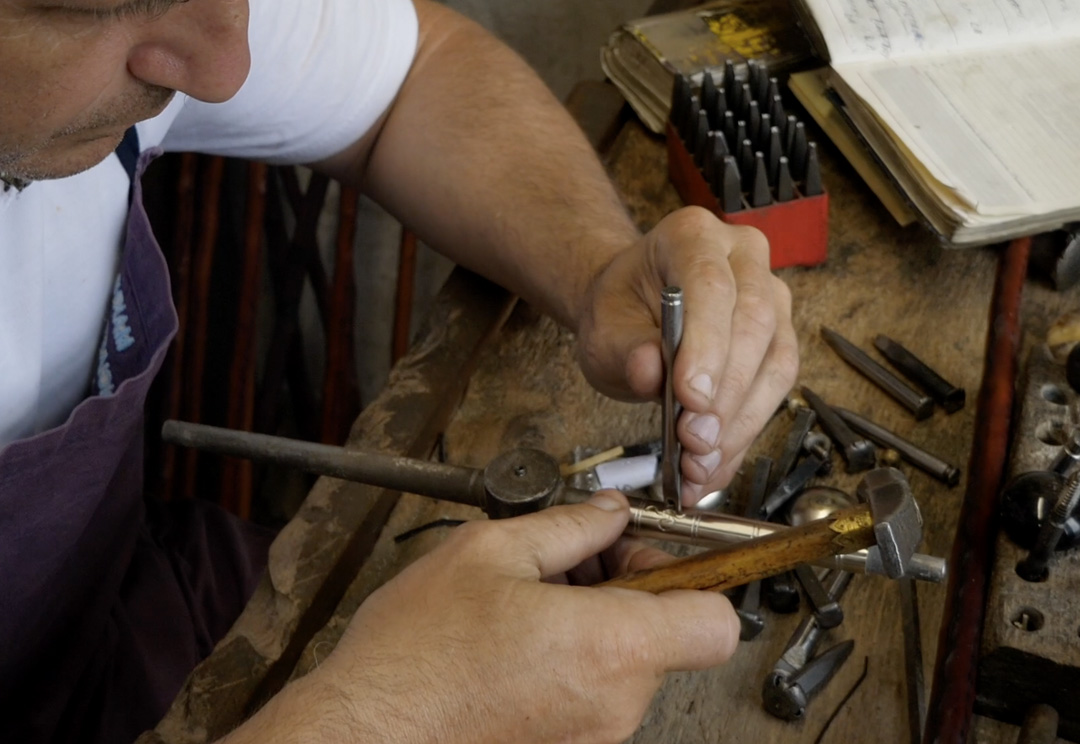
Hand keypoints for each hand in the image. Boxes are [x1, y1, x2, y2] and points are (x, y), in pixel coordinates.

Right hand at [317, 493, 738, 743]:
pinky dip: (572, 661)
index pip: (716, 624)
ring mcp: (592, 741)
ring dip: (594, 623)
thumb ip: (567, 526)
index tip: (654, 554)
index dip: (697, 579)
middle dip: (626, 587)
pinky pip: (594, 697)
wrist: (363, 735)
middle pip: (665, 636)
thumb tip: (610, 513)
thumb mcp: (490, 551)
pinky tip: (516, 641)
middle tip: (572, 561)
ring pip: (626, 665)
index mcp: (609, 646)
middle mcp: (615, 706)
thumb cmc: (417, 653)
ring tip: (529, 601)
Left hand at [576, 206, 797, 505]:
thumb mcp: (603, 327)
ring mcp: (770, 294)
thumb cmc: (620, 309)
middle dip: (726, 392)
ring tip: (701, 464)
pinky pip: (776, 388)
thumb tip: (650, 372)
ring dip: (740, 422)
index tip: (690, 397)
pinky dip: (745, 433)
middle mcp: (742, 256)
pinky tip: (715, 464)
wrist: (632, 309)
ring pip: (775, 361)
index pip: (711, 285)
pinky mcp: (780, 336)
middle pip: (754, 323)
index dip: (707, 344)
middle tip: (693, 441)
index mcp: (692, 236)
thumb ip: (625, 348)